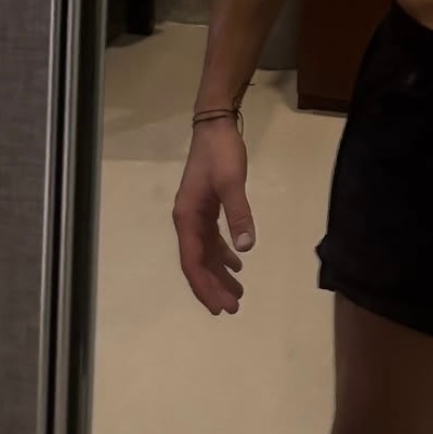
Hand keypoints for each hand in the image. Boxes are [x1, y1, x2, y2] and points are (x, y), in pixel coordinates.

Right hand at [173, 121, 254, 315]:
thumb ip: (238, 215)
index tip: (220, 308)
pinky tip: (238, 263)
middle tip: (233, 308)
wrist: (216, 125)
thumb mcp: (231, 183)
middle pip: (198, 262)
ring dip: (220, 273)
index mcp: (187, 218)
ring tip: (238, 293)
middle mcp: (187, 220)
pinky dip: (223, 253)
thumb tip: (246, 249)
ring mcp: (196, 214)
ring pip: (206, 253)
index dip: (205, 287)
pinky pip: (212, 239)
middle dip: (214, 286)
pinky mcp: (207, 207)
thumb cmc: (221, 153)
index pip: (193, 262)